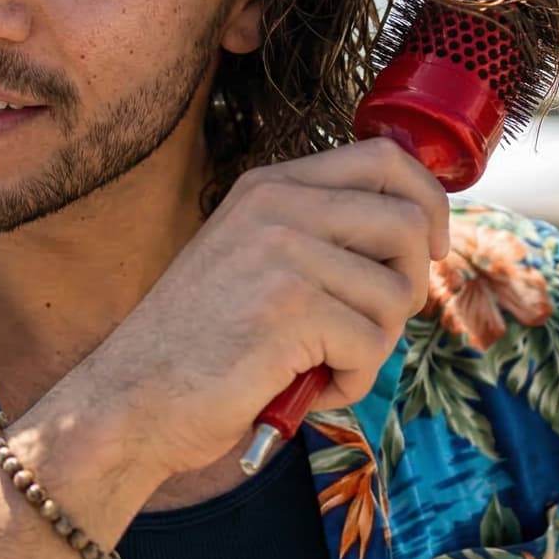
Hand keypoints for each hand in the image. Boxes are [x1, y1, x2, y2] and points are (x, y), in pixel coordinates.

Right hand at [58, 137, 449, 484]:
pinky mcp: (291, 307)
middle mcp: (277, 205)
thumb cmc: (199, 347)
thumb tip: (419, 235)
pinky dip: (349, 383)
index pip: (385, 156)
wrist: (130, 401)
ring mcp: (283, 252)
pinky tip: (301, 387)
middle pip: (407, 222)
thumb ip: (318, 235)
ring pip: (395, 295)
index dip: (427, 202)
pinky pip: (371, 347)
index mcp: (270, 186)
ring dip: (371, 347)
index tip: (428, 250)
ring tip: (317, 365)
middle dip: (408, 286)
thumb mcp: (253, 260)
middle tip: (368, 326)